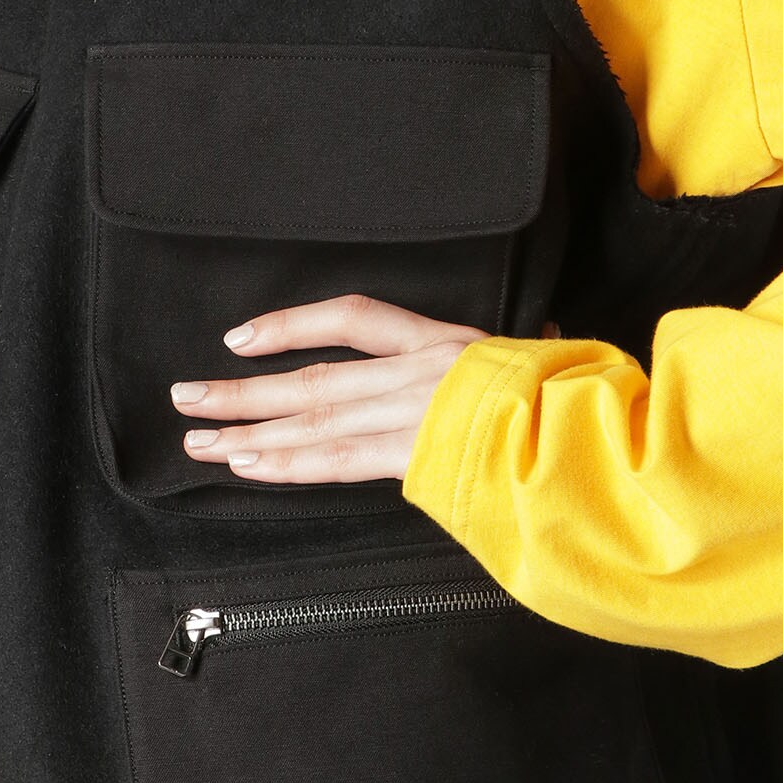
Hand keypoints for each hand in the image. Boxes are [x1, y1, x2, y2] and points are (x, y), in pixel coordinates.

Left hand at [169, 294, 560, 484]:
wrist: (596, 429)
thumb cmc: (578, 397)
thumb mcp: (549, 358)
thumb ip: (526, 354)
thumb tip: (547, 340)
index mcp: (447, 342)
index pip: (356, 318)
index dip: (294, 325)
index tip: (244, 337)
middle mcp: (419, 371)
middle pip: (313, 377)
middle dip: (243, 390)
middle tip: (186, 397)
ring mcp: (413, 414)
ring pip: (313, 418)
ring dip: (249, 431)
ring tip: (199, 440)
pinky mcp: (415, 457)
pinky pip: (338, 460)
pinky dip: (289, 462)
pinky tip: (250, 464)